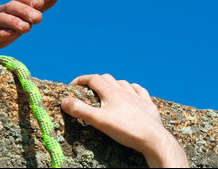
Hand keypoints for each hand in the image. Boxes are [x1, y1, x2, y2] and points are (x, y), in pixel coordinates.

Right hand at [0, 0, 62, 52]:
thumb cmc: (3, 28)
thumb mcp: (23, 17)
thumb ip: (41, 4)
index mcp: (10, 8)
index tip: (41, 3)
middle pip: (11, 7)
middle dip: (25, 11)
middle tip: (39, 18)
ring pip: (0, 19)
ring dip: (14, 22)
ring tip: (26, 28)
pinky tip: (9, 35)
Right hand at [61, 74, 188, 167]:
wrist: (153, 138)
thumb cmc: (125, 129)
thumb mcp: (98, 120)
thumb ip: (80, 110)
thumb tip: (64, 101)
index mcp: (110, 91)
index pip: (92, 78)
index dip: (81, 80)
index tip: (72, 85)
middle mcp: (123, 90)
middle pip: (106, 78)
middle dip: (95, 81)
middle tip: (87, 90)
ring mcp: (137, 96)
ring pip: (123, 83)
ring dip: (113, 84)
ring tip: (107, 91)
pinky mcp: (147, 104)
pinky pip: (140, 90)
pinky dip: (132, 89)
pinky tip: (132, 92)